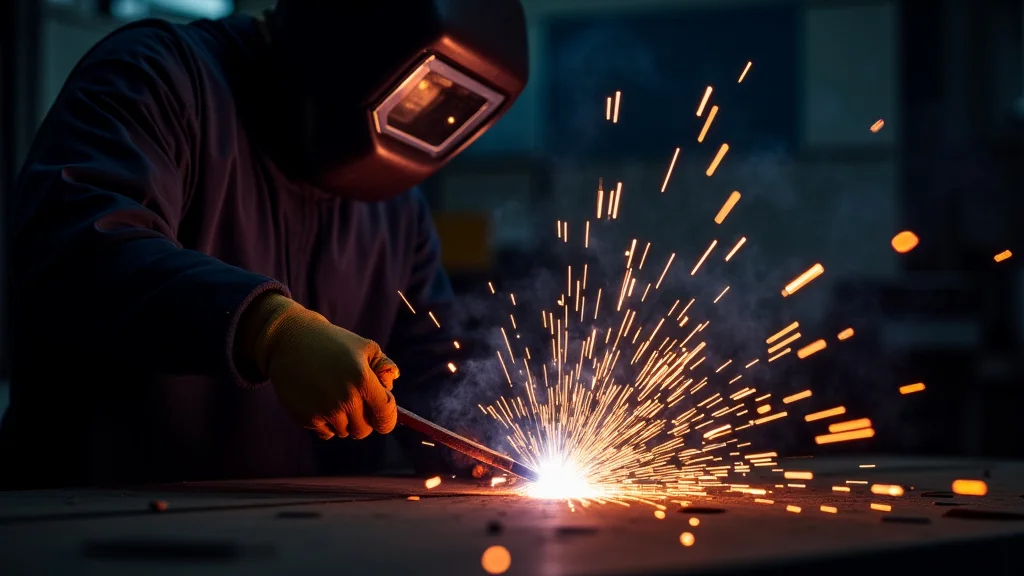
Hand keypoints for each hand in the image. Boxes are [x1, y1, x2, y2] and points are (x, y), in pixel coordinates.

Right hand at [239, 293, 398, 439]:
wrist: (290, 341)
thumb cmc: (332, 342)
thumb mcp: (364, 346)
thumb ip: (384, 365)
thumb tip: (391, 385)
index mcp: (363, 381)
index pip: (386, 416)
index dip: (387, 419)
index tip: (382, 416)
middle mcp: (346, 399)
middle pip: (364, 430)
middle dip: (364, 420)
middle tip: (355, 404)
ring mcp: (325, 410)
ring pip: (345, 432)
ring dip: (344, 422)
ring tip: (335, 399)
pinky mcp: (307, 417)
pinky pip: (326, 433)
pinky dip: (327, 424)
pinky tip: (321, 403)